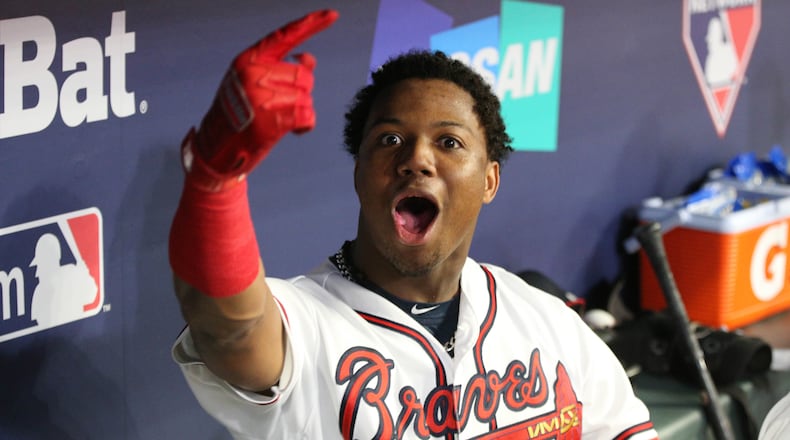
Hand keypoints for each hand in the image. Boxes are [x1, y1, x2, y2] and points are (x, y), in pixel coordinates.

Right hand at [182, 9, 338, 190]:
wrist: (216, 148)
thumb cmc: (239, 116)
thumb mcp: (254, 84)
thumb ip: (280, 68)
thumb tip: (308, 59)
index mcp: (248, 60)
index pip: (285, 37)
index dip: (311, 24)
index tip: (332, 14)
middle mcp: (253, 74)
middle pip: (304, 76)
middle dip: (302, 93)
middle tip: (283, 107)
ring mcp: (260, 97)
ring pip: (306, 98)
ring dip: (302, 111)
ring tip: (281, 120)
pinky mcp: (269, 122)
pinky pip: (307, 116)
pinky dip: (305, 125)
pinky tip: (293, 130)